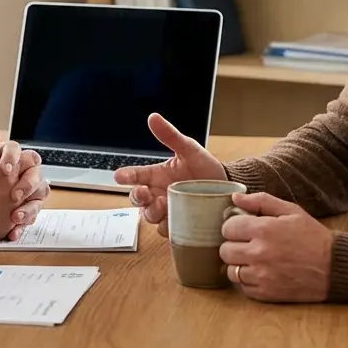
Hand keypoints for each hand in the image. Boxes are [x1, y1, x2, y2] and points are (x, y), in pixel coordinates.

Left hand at [7, 151, 49, 240]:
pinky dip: (22, 226)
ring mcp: (19, 194)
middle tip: (14, 196)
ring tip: (14, 217)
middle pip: (34, 172)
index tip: (4, 169)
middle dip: (28, 183)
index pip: (16, 150)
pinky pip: (28, 218)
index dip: (13, 157)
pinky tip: (12, 232)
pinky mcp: (17, 213)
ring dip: (29, 207)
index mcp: (0, 157)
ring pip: (37, 196)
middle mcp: (14, 174)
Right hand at [113, 113, 225, 235]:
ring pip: (149, 216)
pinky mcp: (179, 225)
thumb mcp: (189, 149)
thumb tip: (153, 117)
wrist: (228, 187)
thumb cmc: (206, 167)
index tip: (120, 176)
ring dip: (152, 212)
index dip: (126, 176)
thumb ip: (170, 136)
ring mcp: (168, 211)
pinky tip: (174, 222)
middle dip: (137, 197)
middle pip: (137, 199)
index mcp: (157, 175)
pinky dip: (167, 227)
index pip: (135, 175)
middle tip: (144, 193)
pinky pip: (166, 230)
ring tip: (163, 205)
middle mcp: (158, 194)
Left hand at [219, 193, 332, 302]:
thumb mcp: (291, 211)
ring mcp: (261, 276)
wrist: (334, 267)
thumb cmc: (312, 236)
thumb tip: (235, 198)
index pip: (227, 228)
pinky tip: (260, 273)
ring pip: (230, 271)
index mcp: (263, 230)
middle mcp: (258, 253)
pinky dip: (247, 281)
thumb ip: (261, 201)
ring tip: (253, 260)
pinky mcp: (266, 294)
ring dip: (238, 264)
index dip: (234, 227)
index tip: (243, 229)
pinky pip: (242, 287)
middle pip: (225, 250)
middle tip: (248, 244)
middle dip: (234, 245)